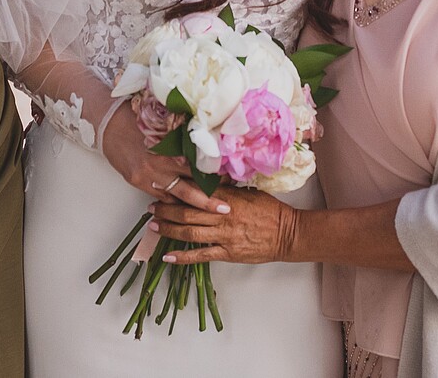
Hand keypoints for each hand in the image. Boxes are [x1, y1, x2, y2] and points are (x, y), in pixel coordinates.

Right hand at [100, 104, 222, 210]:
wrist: (109, 123)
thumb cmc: (138, 118)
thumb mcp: (164, 122)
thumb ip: (183, 134)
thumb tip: (206, 140)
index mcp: (171, 145)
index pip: (199, 163)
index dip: (215, 172)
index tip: (230, 179)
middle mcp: (162, 162)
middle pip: (191, 184)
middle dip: (209, 197)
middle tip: (227, 206)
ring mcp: (149, 174)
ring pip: (177, 195)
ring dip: (194, 204)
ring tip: (209, 212)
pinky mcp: (139, 181)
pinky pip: (161, 196)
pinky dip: (173, 202)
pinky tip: (184, 209)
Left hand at [151, 187, 297, 265]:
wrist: (287, 234)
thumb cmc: (270, 211)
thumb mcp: (250, 192)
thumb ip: (228, 189)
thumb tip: (209, 180)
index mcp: (229, 198)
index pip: (198, 191)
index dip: (178, 188)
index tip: (163, 183)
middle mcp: (223, 216)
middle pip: (188, 211)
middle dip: (166, 208)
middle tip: (151, 205)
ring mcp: (224, 236)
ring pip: (190, 232)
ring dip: (169, 228)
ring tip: (153, 225)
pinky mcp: (227, 253)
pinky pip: (200, 256)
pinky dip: (182, 256)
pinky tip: (167, 256)